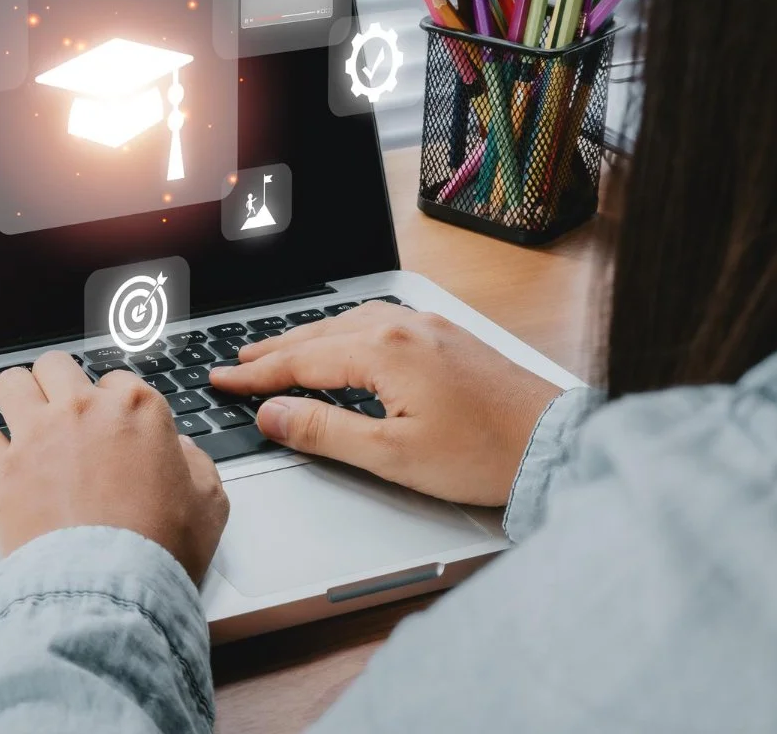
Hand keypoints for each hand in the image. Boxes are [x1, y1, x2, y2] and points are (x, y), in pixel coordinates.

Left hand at [0, 352, 229, 582]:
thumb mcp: (210, 504)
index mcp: (136, 408)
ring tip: (27, 428)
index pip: (117, 381)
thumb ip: (198, 465)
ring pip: (12, 383)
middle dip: (59, 387)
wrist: (108, 591)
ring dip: (19, 401)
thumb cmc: (159, 552)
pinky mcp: (0, 469)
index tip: (112, 430)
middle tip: (64, 418)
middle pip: (56, 366)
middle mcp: (82, 410)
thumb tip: (181, 452)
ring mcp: (36, 435)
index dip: (114, 407)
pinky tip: (4, 469)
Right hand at [207, 303, 561, 505]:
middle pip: (319, 335)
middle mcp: (403, 326)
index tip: (222, 380)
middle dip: (273, 351)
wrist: (554, 443)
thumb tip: (272, 414)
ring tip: (277, 353)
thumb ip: (324, 431)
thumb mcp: (391, 455)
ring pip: (347, 324)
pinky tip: (340, 343)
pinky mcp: (445, 335)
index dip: (256, 374)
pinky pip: (377, 322)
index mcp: (384, 351)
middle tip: (236, 364)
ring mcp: (427, 326)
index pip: (300, 360)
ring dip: (307, 339)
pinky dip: (342, 333)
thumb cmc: (483, 453)